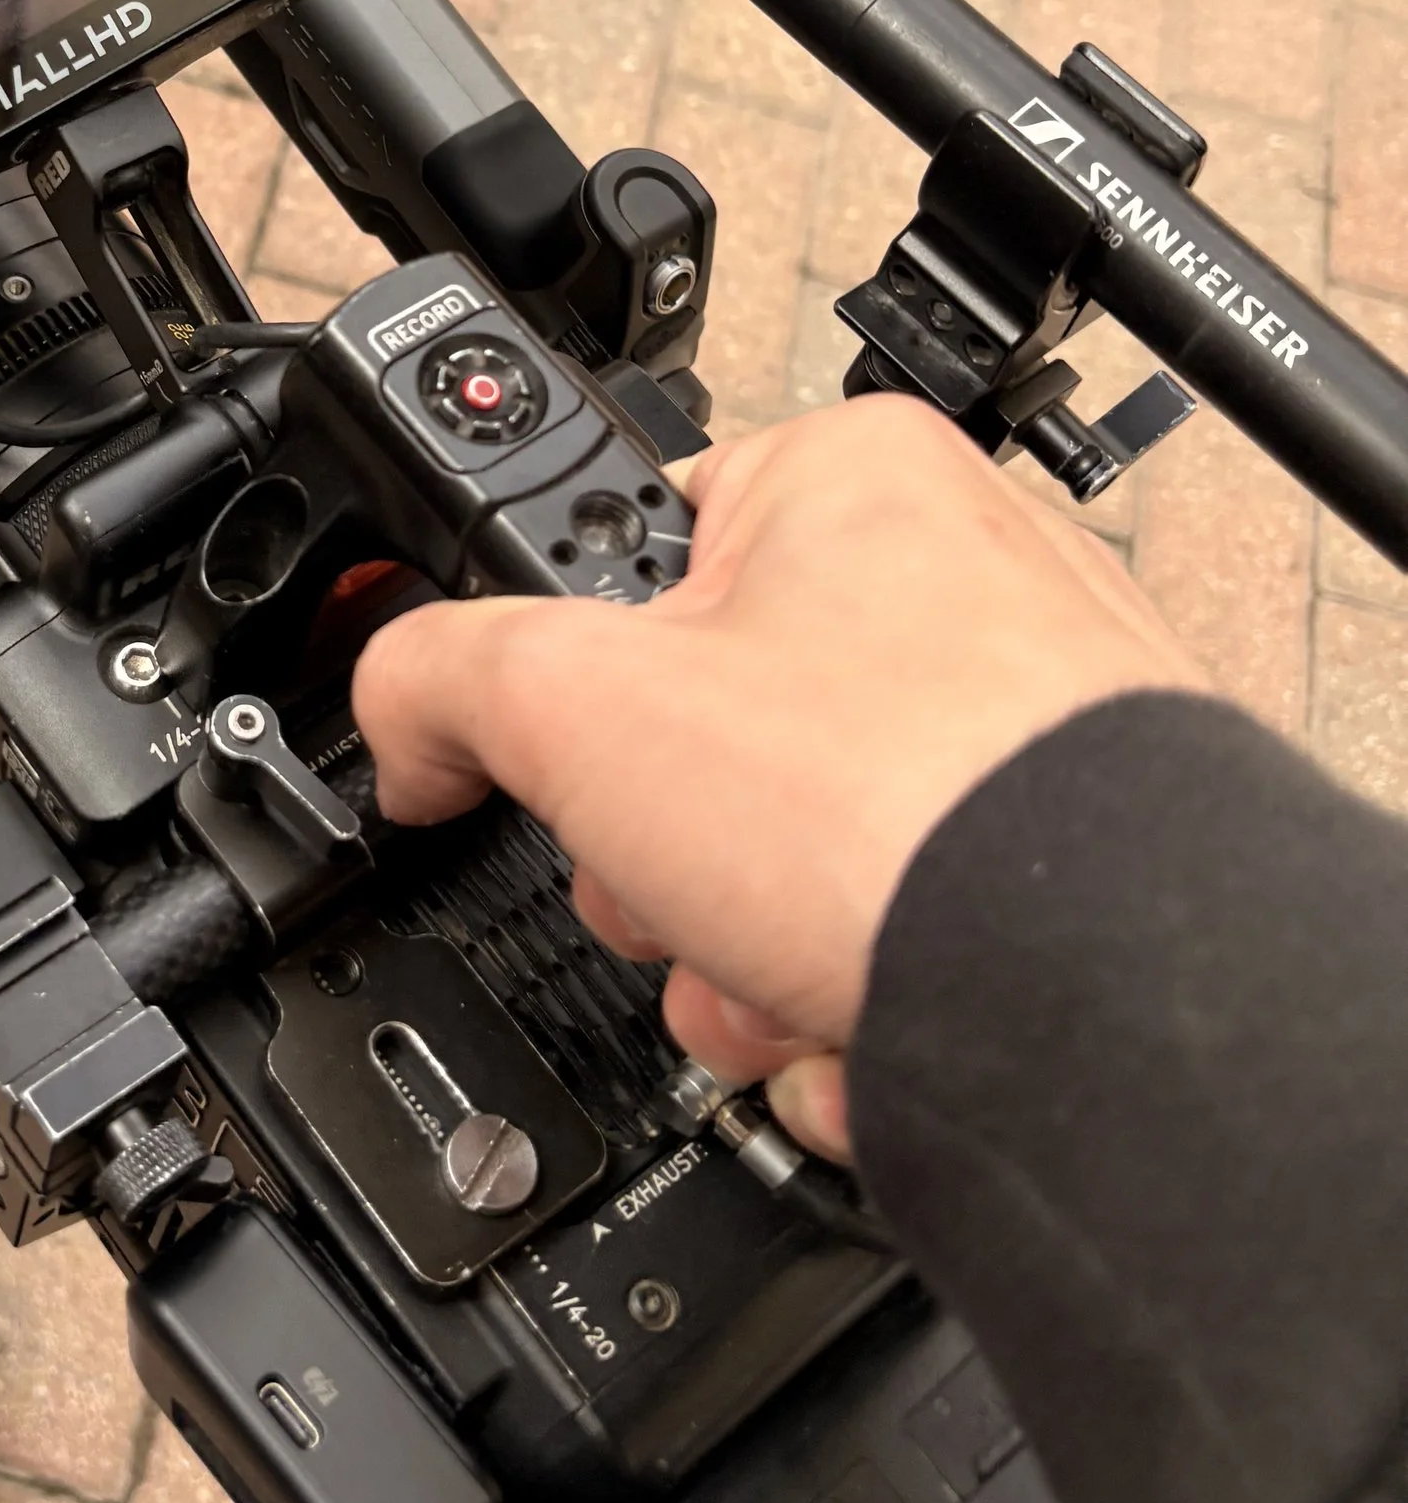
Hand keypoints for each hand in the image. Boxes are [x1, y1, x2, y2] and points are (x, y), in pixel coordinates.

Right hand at [351, 396, 1202, 1157]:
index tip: (559, 761)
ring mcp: (1027, 730)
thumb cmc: (897, 809)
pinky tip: (860, 1019)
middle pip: (704, 738)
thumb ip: (438, 676)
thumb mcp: (571, 703)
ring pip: (792, 862)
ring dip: (741, 958)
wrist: (1102, 1009)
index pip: (635, 564)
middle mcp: (960, 582)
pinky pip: (896, 935)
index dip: (571, 690)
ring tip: (776, 977)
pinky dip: (852, 1002)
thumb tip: (399, 715)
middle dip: (662, 864)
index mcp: (848, 483)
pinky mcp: (1067, 868)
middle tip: (677, 885)